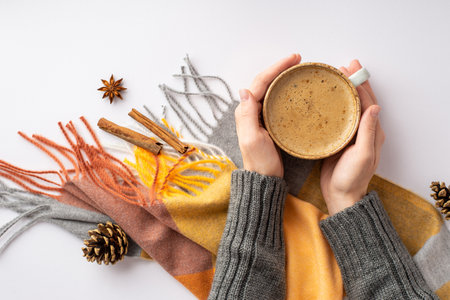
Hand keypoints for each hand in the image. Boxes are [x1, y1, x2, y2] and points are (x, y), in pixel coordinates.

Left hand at [235, 54, 300, 177]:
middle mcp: (250, 110)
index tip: (294, 58)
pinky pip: (276, 100)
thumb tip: (244, 90)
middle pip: (265, 82)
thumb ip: (247, 115)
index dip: (276, 67)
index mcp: (246, 111)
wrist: (264, 179)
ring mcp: (259, 116)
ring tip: (297, 69)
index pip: (260, 82)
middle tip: (298, 60)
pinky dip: (285, 90)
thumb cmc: (260, 162)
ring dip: (282, 76)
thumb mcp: (253, 139)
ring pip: (270, 89)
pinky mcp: (269, 123)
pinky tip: (295, 89)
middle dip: (280, 68)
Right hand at [320, 60, 384, 214]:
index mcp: (372, 132)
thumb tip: (374, 106)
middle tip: (341, 67)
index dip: (360, 83)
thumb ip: (368, 131)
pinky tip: (325, 101)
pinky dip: (334, 106)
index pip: (368, 101)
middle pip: (359, 101)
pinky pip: (338, 118)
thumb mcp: (362, 154)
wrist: (340, 196)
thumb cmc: (352, 178)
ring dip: (343, 92)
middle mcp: (363, 130)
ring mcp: (350, 135)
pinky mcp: (338, 140)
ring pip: (348, 107)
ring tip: (333, 79)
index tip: (352, 67)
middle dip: (352, 82)